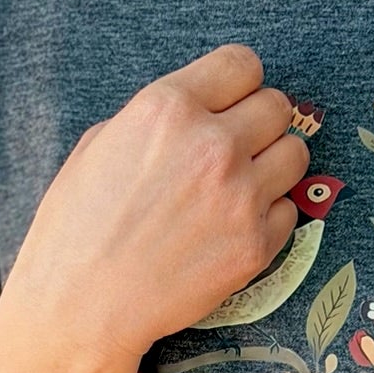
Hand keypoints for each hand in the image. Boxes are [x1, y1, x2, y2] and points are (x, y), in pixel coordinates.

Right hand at [1, 43, 308, 363]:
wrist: (83, 307)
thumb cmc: (78, 228)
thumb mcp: (101, 144)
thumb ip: (158, 118)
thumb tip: (200, 113)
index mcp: (168, 107)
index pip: (242, 64)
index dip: (237, 85)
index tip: (230, 103)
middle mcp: (213, 144)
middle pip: (277, 106)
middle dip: (259, 123)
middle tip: (236, 149)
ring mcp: (240, 196)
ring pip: (295, 154)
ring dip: (273, 165)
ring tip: (240, 187)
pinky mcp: (255, 245)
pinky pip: (290, 211)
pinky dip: (269, 217)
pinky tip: (232, 229)